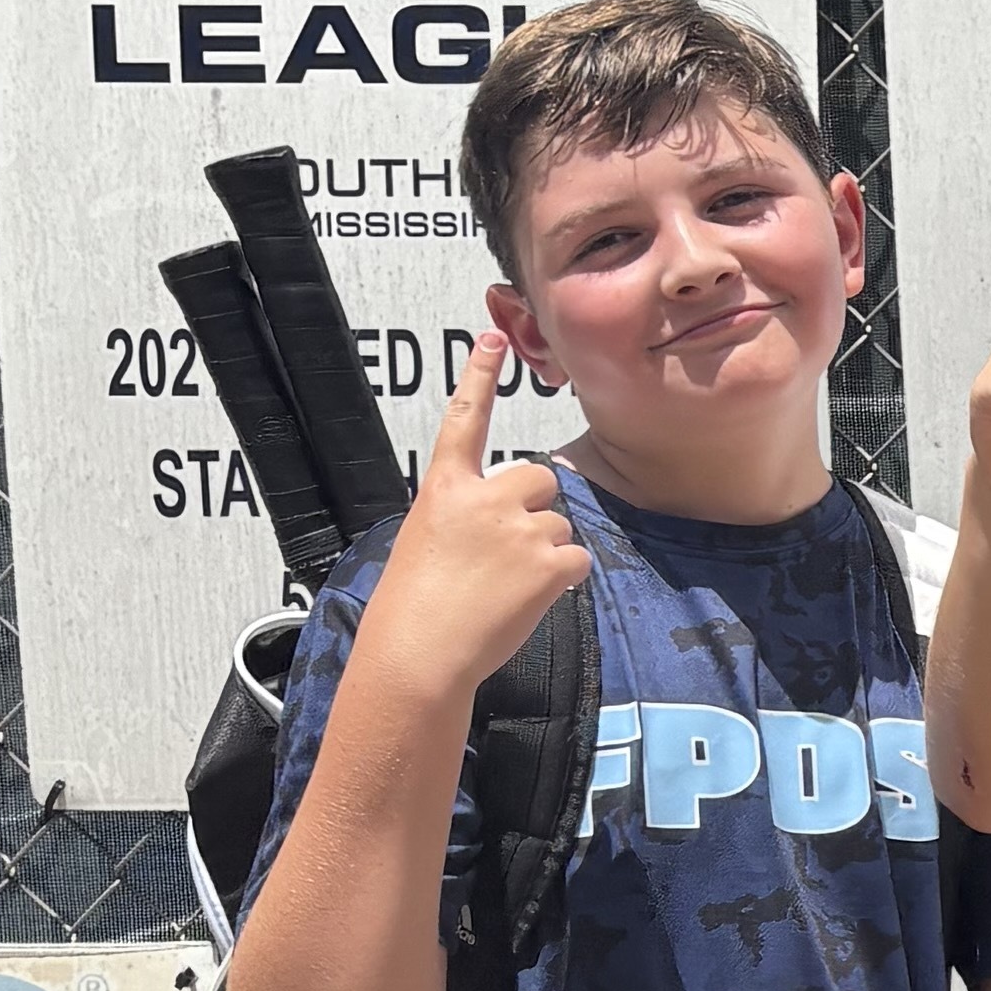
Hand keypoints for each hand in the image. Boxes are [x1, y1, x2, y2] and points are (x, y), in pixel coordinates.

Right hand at [361, 335, 591, 699]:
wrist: (419, 654)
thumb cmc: (413, 608)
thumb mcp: (424, 543)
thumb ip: (464, 518)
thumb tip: (501, 528)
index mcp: (443, 488)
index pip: (463, 419)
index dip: (479, 376)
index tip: (493, 336)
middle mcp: (483, 498)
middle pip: (539, 477)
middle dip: (536, 508)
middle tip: (507, 552)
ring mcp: (518, 527)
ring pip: (559, 524)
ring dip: (545, 553)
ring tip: (504, 587)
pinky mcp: (547, 561)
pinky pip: (576, 559)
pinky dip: (562, 580)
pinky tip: (527, 599)